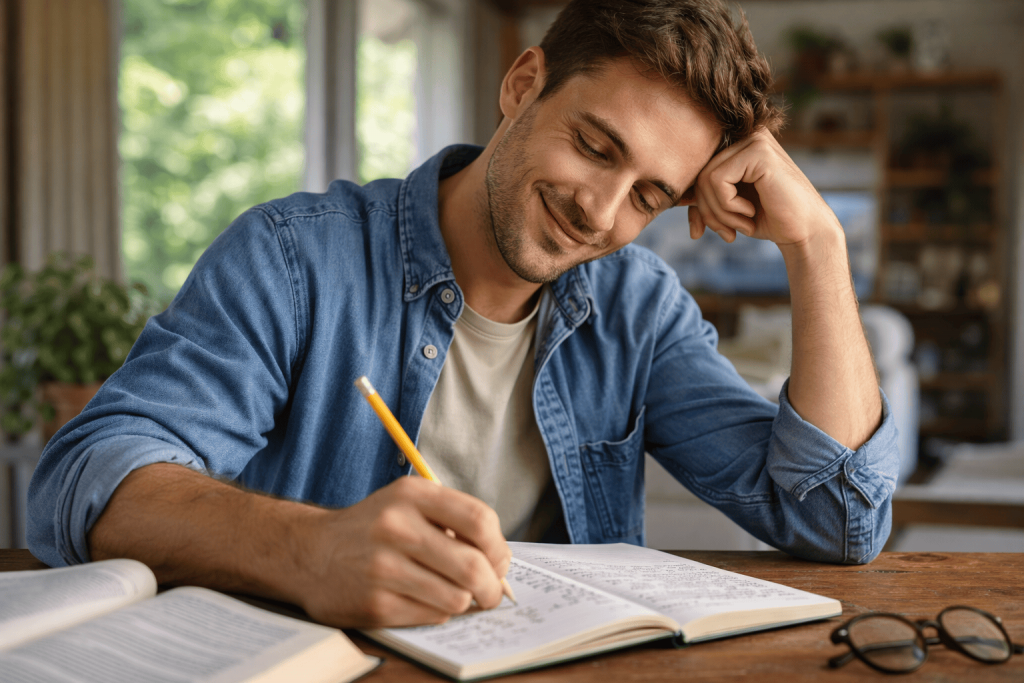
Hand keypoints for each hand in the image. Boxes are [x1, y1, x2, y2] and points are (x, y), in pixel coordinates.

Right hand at [295, 476, 511, 627]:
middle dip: (492, 587)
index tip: (498, 561)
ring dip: (463, 602)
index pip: (480, 519)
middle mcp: (396, 527)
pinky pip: (431, 616)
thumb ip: (453, 522)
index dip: (499, 547)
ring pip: (456, 597)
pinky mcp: (375, 604)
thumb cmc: (372, 529)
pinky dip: (436, 612)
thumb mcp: (407, 504)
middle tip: (491, 593)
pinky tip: (421, 600)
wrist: (309, 552)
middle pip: (473, 565)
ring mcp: (383, 567)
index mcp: (412, 495)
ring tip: (452, 594)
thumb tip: (500, 562)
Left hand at [684, 129, 842, 250]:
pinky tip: (749, 214)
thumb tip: (676, 198)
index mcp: (738, 146)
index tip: (699, 231)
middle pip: (698, 173)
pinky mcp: (758, 152)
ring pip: (704, 178)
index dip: (693, 204)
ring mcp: (754, 141)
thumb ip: (703, 197)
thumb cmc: (768, 219)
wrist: (805, 232)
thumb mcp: (726, 207)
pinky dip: (727, 206)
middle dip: (705, 211)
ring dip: (718, 212)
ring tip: (739, 226)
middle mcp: (746, 136)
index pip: (697, 170)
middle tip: (726, 233)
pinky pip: (717, 180)